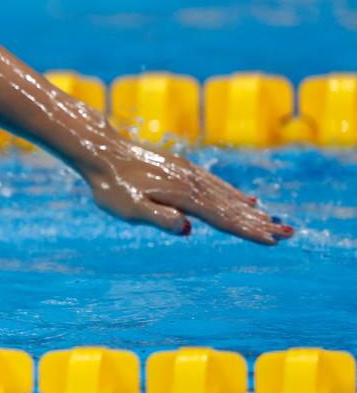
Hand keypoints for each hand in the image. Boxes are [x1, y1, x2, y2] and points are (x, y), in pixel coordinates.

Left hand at [80, 138, 292, 244]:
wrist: (102, 152)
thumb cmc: (111, 186)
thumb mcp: (129, 208)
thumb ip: (159, 218)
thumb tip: (188, 229)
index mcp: (182, 196)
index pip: (221, 218)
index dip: (247, 231)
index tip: (273, 240)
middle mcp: (191, 183)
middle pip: (231, 207)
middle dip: (259, 223)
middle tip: (289, 234)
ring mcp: (189, 174)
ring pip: (227, 195)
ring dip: (251, 210)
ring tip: (274, 221)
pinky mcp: (183, 168)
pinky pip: (217, 184)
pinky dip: (235, 194)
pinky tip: (246, 200)